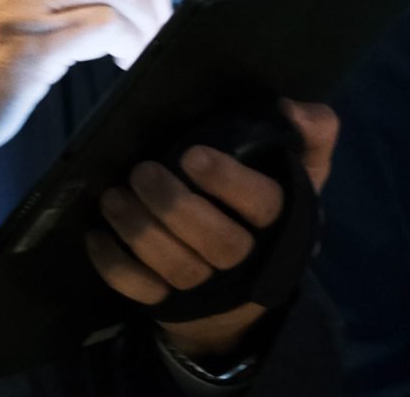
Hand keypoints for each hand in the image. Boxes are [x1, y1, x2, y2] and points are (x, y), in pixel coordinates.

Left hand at [85, 101, 340, 362]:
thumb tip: (291, 108)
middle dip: (174, 206)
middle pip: (217, 243)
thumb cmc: (266, 199)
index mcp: (281, 219)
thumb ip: (311, 130)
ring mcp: (209, 286)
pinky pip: (143, 291)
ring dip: (140, 232)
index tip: (192, 156)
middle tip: (142, 171)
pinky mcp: (173, 302)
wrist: (248, 273)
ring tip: (114, 197)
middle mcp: (249, 258)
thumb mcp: (299, 164)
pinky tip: (98, 235)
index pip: (262, 205)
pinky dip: (116, 266)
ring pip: (177, 268)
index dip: (228, 182)